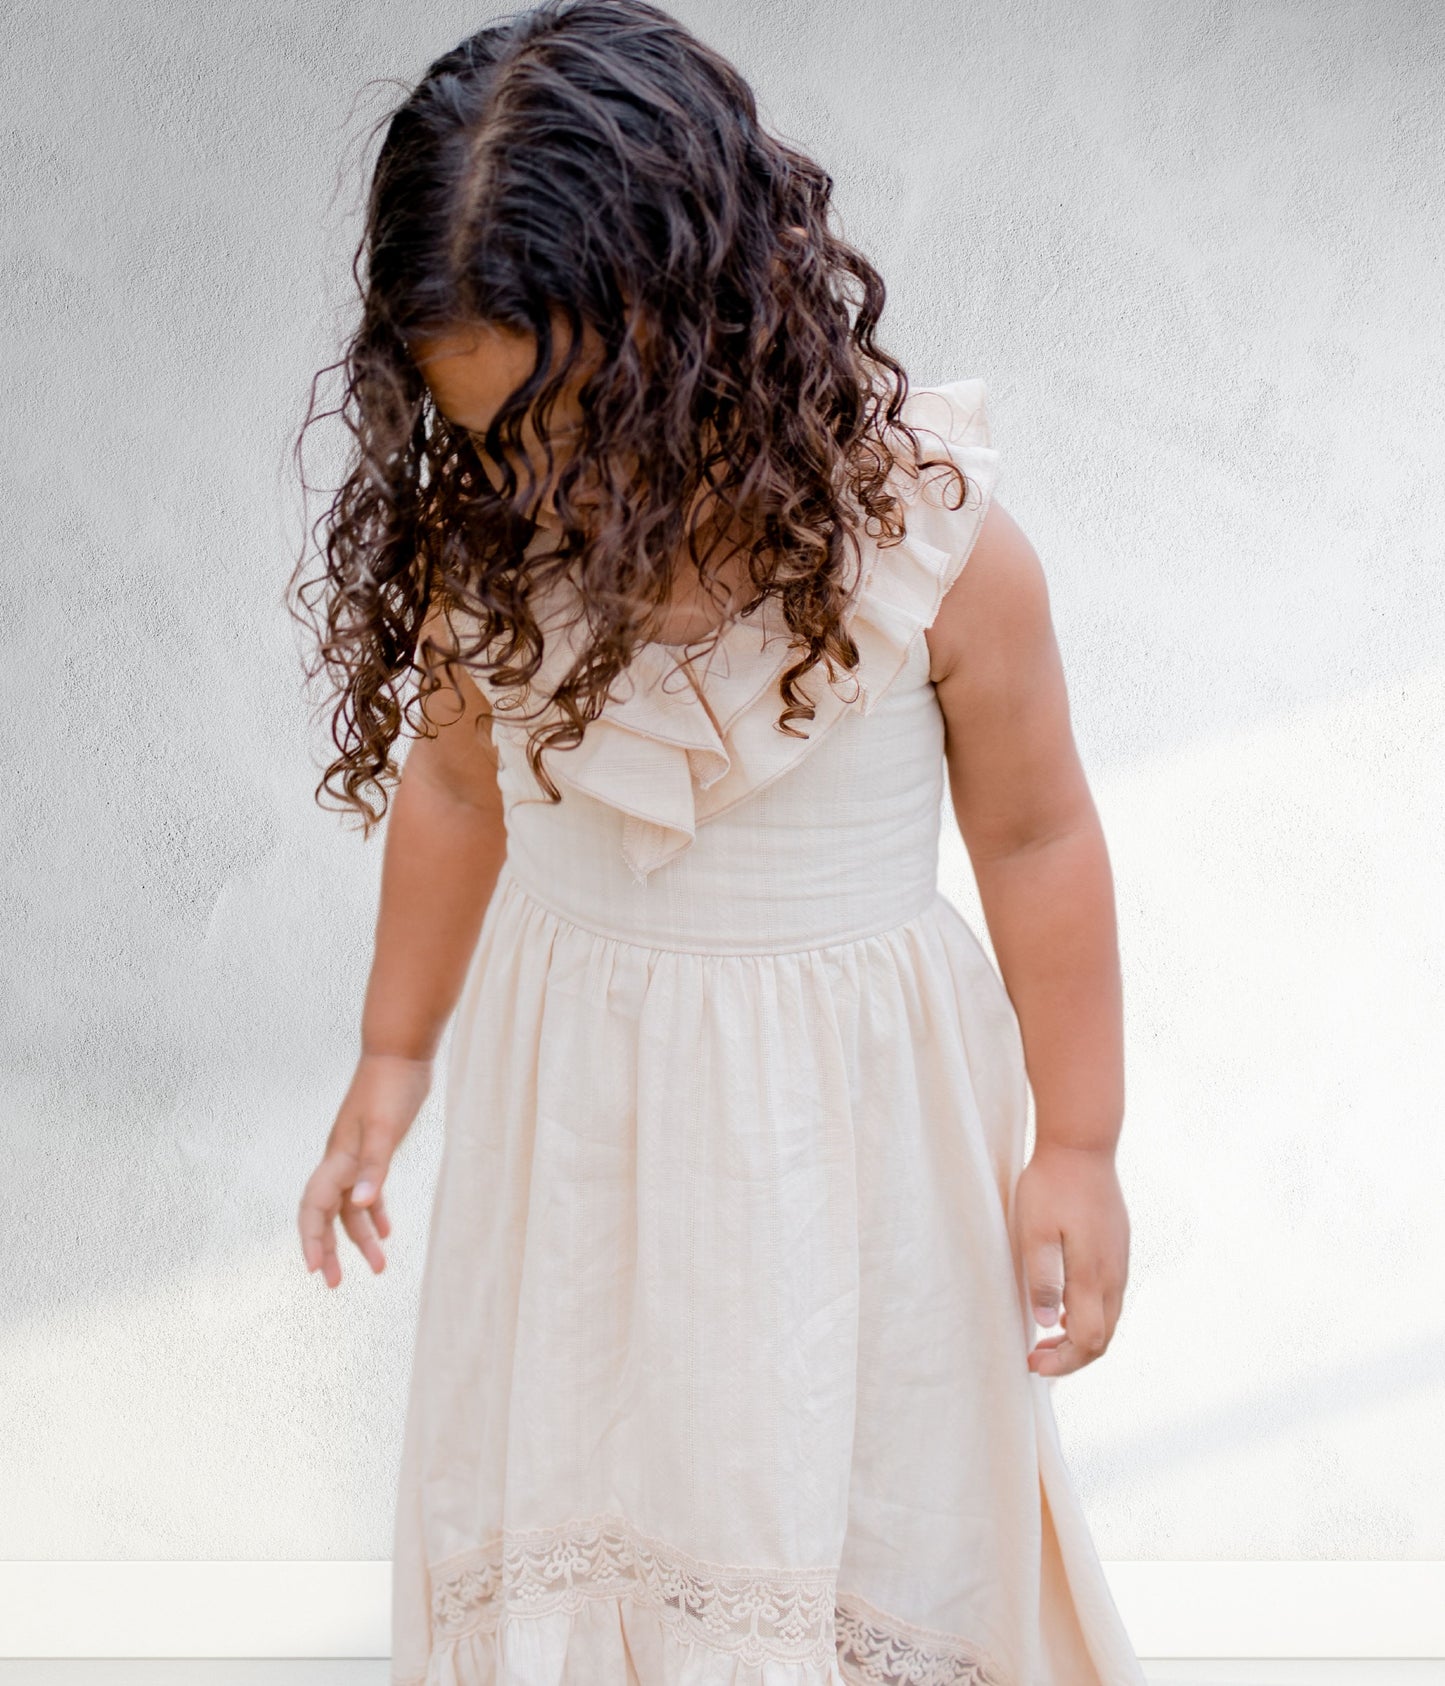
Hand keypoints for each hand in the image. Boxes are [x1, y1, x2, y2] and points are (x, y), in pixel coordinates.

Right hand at [297, 1052, 433, 1288]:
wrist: (401, 1053)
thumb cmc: (391, 1088)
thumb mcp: (387, 1130)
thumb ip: (374, 1168)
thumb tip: (359, 1206)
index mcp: (338, 1158)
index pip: (314, 1208)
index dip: (311, 1239)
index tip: (315, 1271)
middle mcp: (341, 1161)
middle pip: (326, 1214)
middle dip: (330, 1249)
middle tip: (335, 1285)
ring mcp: (356, 1156)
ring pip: (351, 1207)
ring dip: (361, 1236)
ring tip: (379, 1268)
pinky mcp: (375, 1149)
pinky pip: (368, 1190)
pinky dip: (376, 1212)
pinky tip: (387, 1230)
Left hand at [1013, 1141, 1129, 1376]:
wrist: (1082, 1145)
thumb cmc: (1052, 1186)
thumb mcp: (1035, 1231)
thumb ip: (1043, 1278)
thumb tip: (1047, 1324)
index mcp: (1093, 1276)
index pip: (1089, 1341)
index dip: (1064, 1363)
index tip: (1033, 1364)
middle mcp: (1113, 1274)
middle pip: (1103, 1337)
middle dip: (1072, 1357)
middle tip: (1036, 1358)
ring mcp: (1119, 1260)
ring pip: (1109, 1317)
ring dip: (1080, 1336)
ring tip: (1046, 1338)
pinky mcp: (1118, 1246)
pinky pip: (1110, 1295)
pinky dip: (1089, 1313)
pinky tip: (1064, 1305)